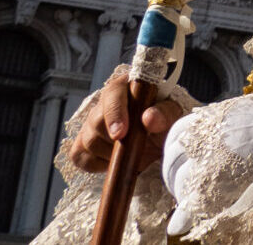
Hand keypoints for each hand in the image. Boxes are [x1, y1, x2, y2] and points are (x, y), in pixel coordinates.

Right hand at [68, 71, 188, 173]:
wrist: (160, 144)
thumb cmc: (166, 123)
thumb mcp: (173, 115)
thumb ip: (164, 113)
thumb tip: (148, 118)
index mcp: (126, 87)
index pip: (112, 94)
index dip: (114, 114)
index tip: (121, 134)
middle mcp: (105, 103)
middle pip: (95, 121)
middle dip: (114, 140)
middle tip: (134, 149)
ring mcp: (91, 123)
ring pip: (87, 140)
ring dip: (109, 154)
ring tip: (129, 154)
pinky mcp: (83, 143)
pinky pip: (79, 156)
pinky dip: (96, 164)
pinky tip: (113, 162)